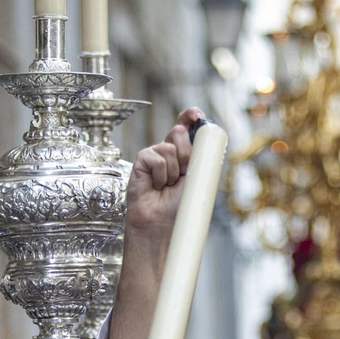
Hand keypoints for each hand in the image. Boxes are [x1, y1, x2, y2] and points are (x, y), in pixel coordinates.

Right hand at [127, 108, 207, 240]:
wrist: (161, 223)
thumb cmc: (178, 206)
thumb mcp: (196, 179)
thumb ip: (198, 156)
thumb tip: (196, 133)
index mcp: (184, 154)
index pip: (187, 127)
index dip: (190, 117)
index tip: (197, 115)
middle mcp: (169, 152)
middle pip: (178, 132)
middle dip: (186, 153)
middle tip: (183, 175)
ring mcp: (154, 155)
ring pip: (169, 148)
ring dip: (173, 171)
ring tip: (167, 186)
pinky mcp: (141, 161)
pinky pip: (156, 158)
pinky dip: (160, 175)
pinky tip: (156, 186)